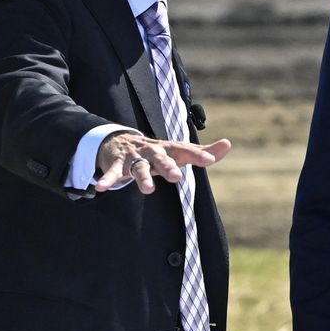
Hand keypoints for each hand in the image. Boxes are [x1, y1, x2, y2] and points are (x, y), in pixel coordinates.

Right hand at [93, 131, 231, 193]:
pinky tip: (103, 188)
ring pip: (139, 167)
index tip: (210, 159)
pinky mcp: (117, 163)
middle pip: (162, 158)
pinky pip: (113, 172)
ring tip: (148, 190)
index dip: (198, 154)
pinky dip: (108, 179)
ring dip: (143, 178)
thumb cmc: (157, 151)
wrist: (119, 140)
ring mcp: (134, 157)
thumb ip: (202, 151)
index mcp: (169, 149)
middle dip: (168, 166)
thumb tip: (227, 144)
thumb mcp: (178, 151)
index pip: (186, 150)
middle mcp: (153, 152)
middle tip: (176, 177)